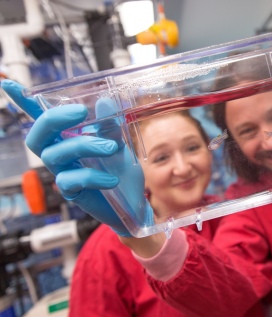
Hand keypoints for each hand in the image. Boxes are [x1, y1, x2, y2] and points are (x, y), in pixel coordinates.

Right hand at [1, 80, 150, 235]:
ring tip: (112, 147)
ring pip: (55, 155)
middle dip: (53, 119)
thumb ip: (110, 126)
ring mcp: (63, 174)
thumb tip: (105, 101)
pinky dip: (94, 177)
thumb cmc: (121, 170)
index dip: (23, 103)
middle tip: (81, 111)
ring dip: (85, 145)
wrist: (133, 201)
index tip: (7, 83)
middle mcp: (60, 155)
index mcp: (67, 138)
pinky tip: (113, 180)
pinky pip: (72, 180)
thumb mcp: (119, 144)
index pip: (42, 120)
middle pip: (37, 136)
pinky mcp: (71, 193)